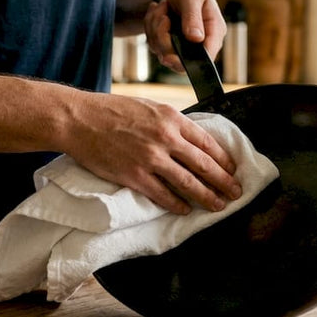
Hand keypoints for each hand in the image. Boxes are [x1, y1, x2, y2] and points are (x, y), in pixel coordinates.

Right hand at [64, 93, 241, 214]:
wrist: (79, 120)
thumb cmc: (111, 111)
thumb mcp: (148, 107)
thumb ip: (170, 123)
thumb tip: (189, 140)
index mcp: (171, 118)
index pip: (207, 142)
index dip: (224, 159)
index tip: (233, 170)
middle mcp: (166, 138)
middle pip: (204, 165)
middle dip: (224, 182)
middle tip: (236, 192)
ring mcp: (151, 159)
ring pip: (188, 183)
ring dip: (207, 197)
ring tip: (218, 206)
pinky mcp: (135, 176)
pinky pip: (163, 195)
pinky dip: (178, 204)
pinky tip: (185, 209)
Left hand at [144, 0, 225, 72]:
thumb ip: (193, 17)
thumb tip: (196, 38)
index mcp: (214, 31)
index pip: (207, 57)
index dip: (188, 61)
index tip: (169, 54)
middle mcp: (201, 42)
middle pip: (180, 60)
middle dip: (163, 38)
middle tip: (163, 16)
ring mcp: (185, 45)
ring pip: (163, 52)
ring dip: (155, 29)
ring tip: (162, 7)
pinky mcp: (171, 44)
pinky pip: (154, 45)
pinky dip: (151, 28)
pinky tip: (158, 13)